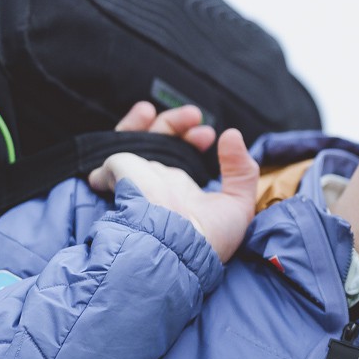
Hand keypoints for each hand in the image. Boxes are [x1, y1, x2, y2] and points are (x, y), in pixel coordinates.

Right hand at [89, 103, 258, 261]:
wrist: (176, 251)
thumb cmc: (207, 241)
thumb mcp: (237, 205)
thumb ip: (241, 170)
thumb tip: (232, 135)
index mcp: (179, 193)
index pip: (180, 158)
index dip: (192, 140)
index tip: (209, 135)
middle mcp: (156, 186)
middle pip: (158, 145)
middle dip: (175, 125)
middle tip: (195, 116)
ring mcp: (137, 181)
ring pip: (136, 141)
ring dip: (152, 120)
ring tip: (166, 106)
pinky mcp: (119, 176)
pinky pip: (117, 148)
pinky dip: (128, 128)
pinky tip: (145, 114)